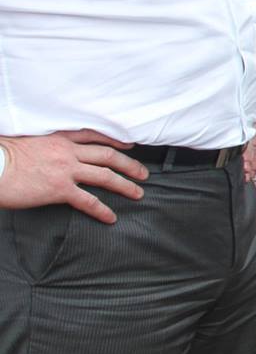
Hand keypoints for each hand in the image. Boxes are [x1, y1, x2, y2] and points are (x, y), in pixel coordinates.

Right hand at [0, 131, 147, 222]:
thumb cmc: (3, 155)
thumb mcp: (28, 141)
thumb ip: (45, 145)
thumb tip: (50, 153)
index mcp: (58, 138)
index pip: (94, 136)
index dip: (114, 141)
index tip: (129, 145)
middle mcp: (66, 152)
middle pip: (107, 155)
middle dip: (129, 164)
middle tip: (143, 173)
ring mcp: (65, 170)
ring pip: (104, 175)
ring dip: (125, 185)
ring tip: (138, 192)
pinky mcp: (59, 189)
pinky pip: (87, 201)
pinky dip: (102, 210)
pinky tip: (110, 217)